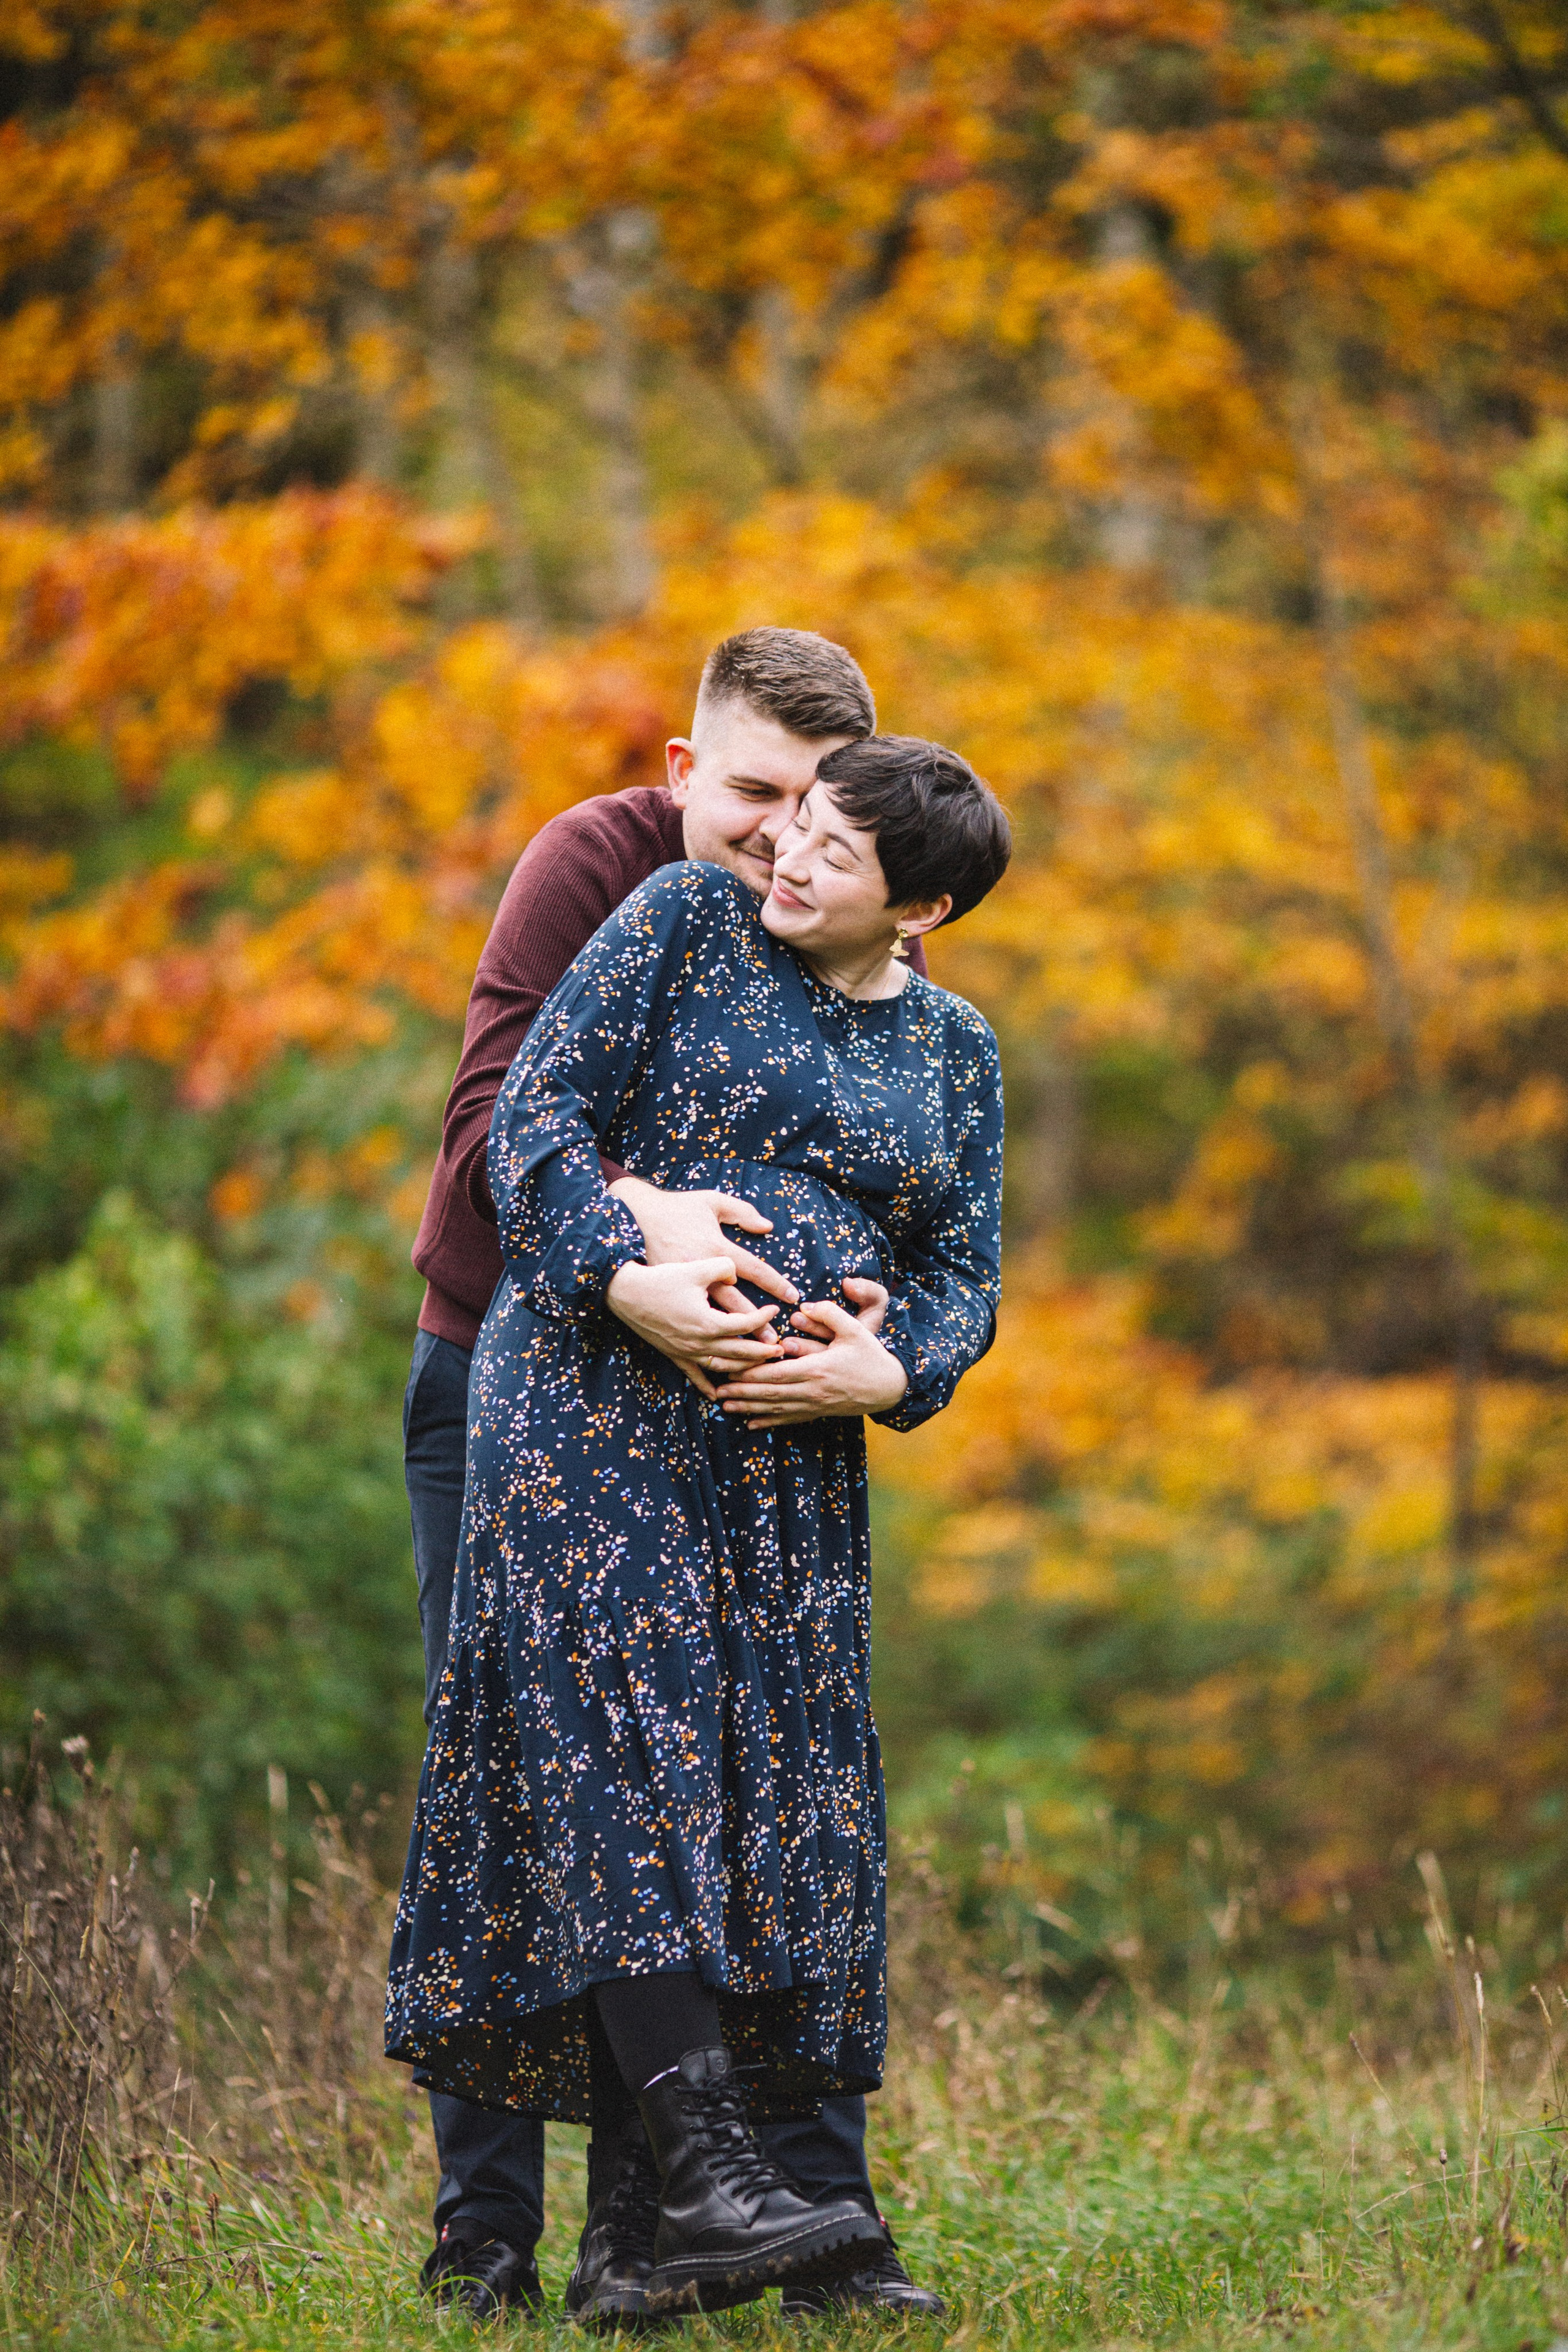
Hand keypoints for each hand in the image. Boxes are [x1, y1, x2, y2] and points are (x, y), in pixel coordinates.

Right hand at [608, 1177, 799, 1396]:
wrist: (625, 1292)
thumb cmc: (661, 1277)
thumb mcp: (696, 1266)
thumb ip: (723, 1268)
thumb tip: (736, 1274)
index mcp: (708, 1321)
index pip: (746, 1324)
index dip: (763, 1318)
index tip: (775, 1310)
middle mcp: (699, 1342)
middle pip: (740, 1352)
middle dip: (763, 1352)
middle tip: (780, 1349)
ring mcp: (686, 1352)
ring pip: (722, 1367)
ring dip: (743, 1368)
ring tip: (759, 1366)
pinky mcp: (674, 1354)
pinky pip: (694, 1376)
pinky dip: (708, 1386)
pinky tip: (718, 1395)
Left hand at [719, 1285, 907, 1427]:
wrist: (890, 1387)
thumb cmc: (871, 1355)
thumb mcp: (855, 1329)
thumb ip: (829, 1314)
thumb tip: (804, 1306)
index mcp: (817, 1368)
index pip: (776, 1372)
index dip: (750, 1373)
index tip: (728, 1369)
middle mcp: (812, 1390)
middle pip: (769, 1393)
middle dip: (741, 1392)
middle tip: (715, 1390)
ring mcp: (815, 1404)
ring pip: (776, 1408)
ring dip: (749, 1408)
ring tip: (725, 1406)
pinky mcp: (819, 1413)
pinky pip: (790, 1419)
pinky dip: (769, 1422)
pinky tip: (752, 1424)